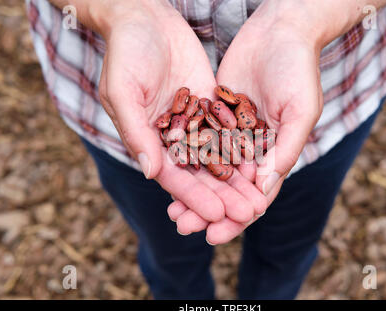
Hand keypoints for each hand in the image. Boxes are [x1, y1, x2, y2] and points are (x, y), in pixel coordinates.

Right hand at [95, 0, 265, 221]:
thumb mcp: (123, 91)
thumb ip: (136, 132)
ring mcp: (194, 121)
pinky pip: (229, 130)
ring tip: (258, 200)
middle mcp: (173, 136)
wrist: (144, 17)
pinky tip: (261, 165)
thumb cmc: (125, 53)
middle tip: (247, 215)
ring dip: (237, 180)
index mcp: (149, 140)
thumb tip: (151, 173)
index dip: (195, 198)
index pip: (174, 177)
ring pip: (219, 157)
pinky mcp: (211, 103)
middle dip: (223, 196)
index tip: (217, 215)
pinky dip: (243, 149)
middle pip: (201, 174)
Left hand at [166, 0, 325, 243]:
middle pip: (227, 189)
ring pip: (209, 170)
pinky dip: (184, 159)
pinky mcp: (215, 113)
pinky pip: (197, 141)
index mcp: (276, 155)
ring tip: (171, 210)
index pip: (255, 197)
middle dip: (206, 210)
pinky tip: (167, 172)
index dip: (236, 218)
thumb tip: (264, 190)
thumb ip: (286, 150)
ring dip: (192, 191)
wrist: (280, 30)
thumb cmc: (298, 69)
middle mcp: (252, 148)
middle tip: (183, 226)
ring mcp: (231, 132)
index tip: (214, 235)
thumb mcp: (300, 111)